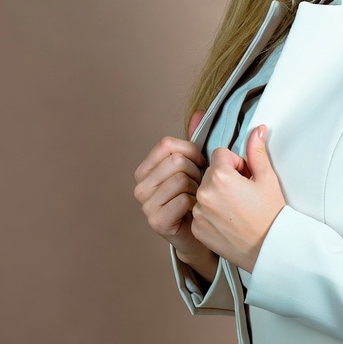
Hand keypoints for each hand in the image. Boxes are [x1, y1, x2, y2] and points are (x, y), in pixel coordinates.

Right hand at [133, 111, 216, 274]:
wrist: (202, 232)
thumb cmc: (199, 196)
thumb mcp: (197, 165)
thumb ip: (195, 139)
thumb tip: (201, 111)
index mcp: (146, 169)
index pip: (167, 144)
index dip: (191, 151)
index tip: (202, 162)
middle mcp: (140, 186)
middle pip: (176, 161)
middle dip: (197, 172)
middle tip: (200, 186)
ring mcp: (146, 205)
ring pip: (181, 179)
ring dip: (197, 189)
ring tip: (198, 199)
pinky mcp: (156, 222)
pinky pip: (183, 200)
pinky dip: (196, 204)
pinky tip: (195, 212)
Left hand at [190, 125, 286, 272]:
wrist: (270, 249)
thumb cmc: (271, 214)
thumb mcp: (267, 178)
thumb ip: (257, 151)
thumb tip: (258, 130)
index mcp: (220, 176)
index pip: (221, 155)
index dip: (236, 164)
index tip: (246, 178)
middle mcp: (204, 194)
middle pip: (210, 173)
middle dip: (224, 179)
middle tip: (243, 195)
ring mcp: (198, 213)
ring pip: (204, 192)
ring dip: (216, 196)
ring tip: (237, 209)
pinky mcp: (197, 228)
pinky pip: (200, 211)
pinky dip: (211, 213)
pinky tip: (229, 221)